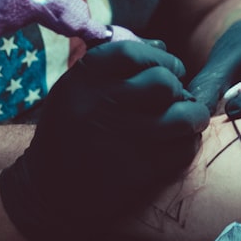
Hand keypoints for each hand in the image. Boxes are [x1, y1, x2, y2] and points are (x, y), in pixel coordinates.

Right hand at [0, 40, 209, 240]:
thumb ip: (116, 64)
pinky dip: (188, 144)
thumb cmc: (69, 133)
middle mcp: (104, 104)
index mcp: (85, 79)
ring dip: (193, 115)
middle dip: (178, 88)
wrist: (47, 193)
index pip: (134, 53)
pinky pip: (183, 149)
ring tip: (189, 119)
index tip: (168, 70)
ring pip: (184, 116)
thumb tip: (163, 48)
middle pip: (164, 82)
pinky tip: (178, 144)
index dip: (160, 59)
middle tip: (175, 99)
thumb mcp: (76, 89)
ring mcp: (124, 139)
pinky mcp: (139, 171)